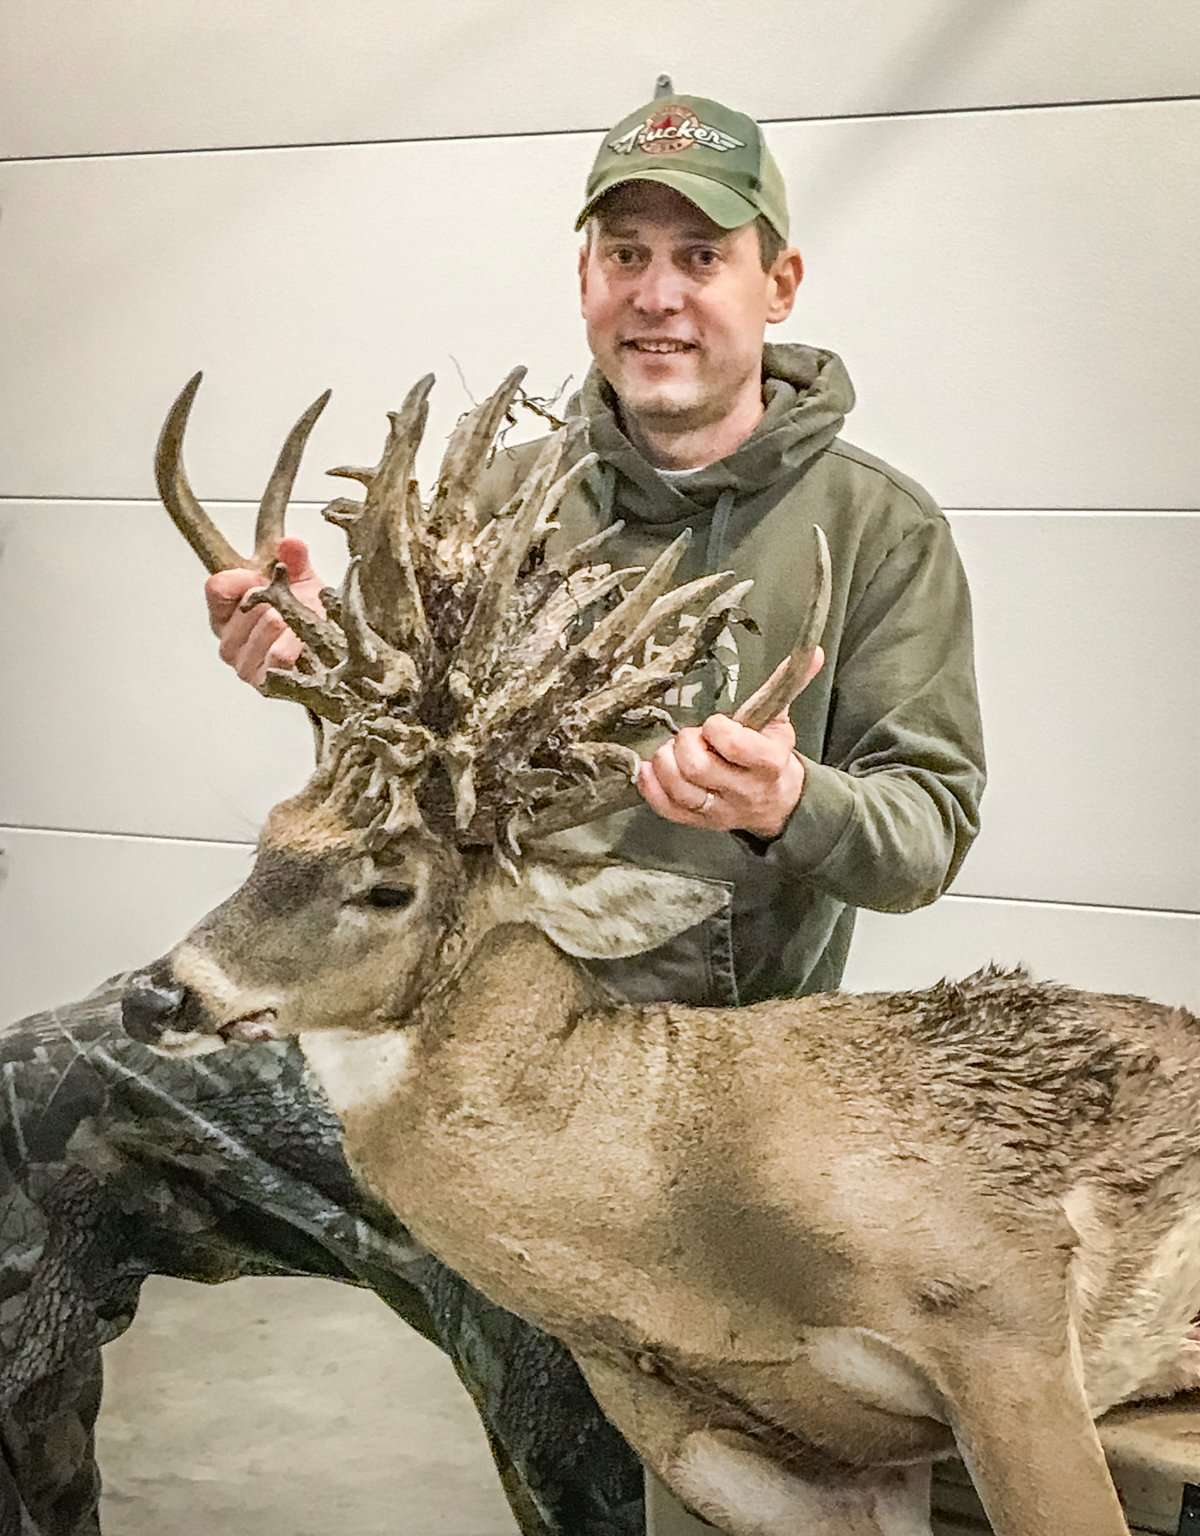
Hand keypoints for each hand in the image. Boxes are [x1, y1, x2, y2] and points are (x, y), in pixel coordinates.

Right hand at [205, 536, 325, 686]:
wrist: (326, 651)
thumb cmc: (304, 614)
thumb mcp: (300, 579)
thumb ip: (293, 558)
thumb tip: (290, 544)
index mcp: (225, 610)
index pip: (217, 587)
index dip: (242, 579)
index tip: (260, 577)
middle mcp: (228, 638)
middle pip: (245, 609)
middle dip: (273, 604)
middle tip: (288, 606)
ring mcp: (242, 663)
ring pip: (263, 631)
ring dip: (287, 625)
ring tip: (297, 624)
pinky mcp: (261, 683)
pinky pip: (276, 658)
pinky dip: (294, 647)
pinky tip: (301, 643)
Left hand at [637, 647, 823, 838]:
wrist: (777, 801)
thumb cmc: (771, 756)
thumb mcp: (781, 721)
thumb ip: (788, 685)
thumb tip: (812, 651)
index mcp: (769, 763)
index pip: (736, 746)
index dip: (717, 729)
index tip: (715, 723)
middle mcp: (744, 791)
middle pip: (699, 768)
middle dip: (686, 743)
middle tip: (690, 736)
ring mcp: (720, 810)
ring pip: (680, 790)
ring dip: (666, 763)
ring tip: (672, 751)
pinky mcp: (698, 821)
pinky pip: (667, 809)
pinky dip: (651, 786)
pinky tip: (650, 769)